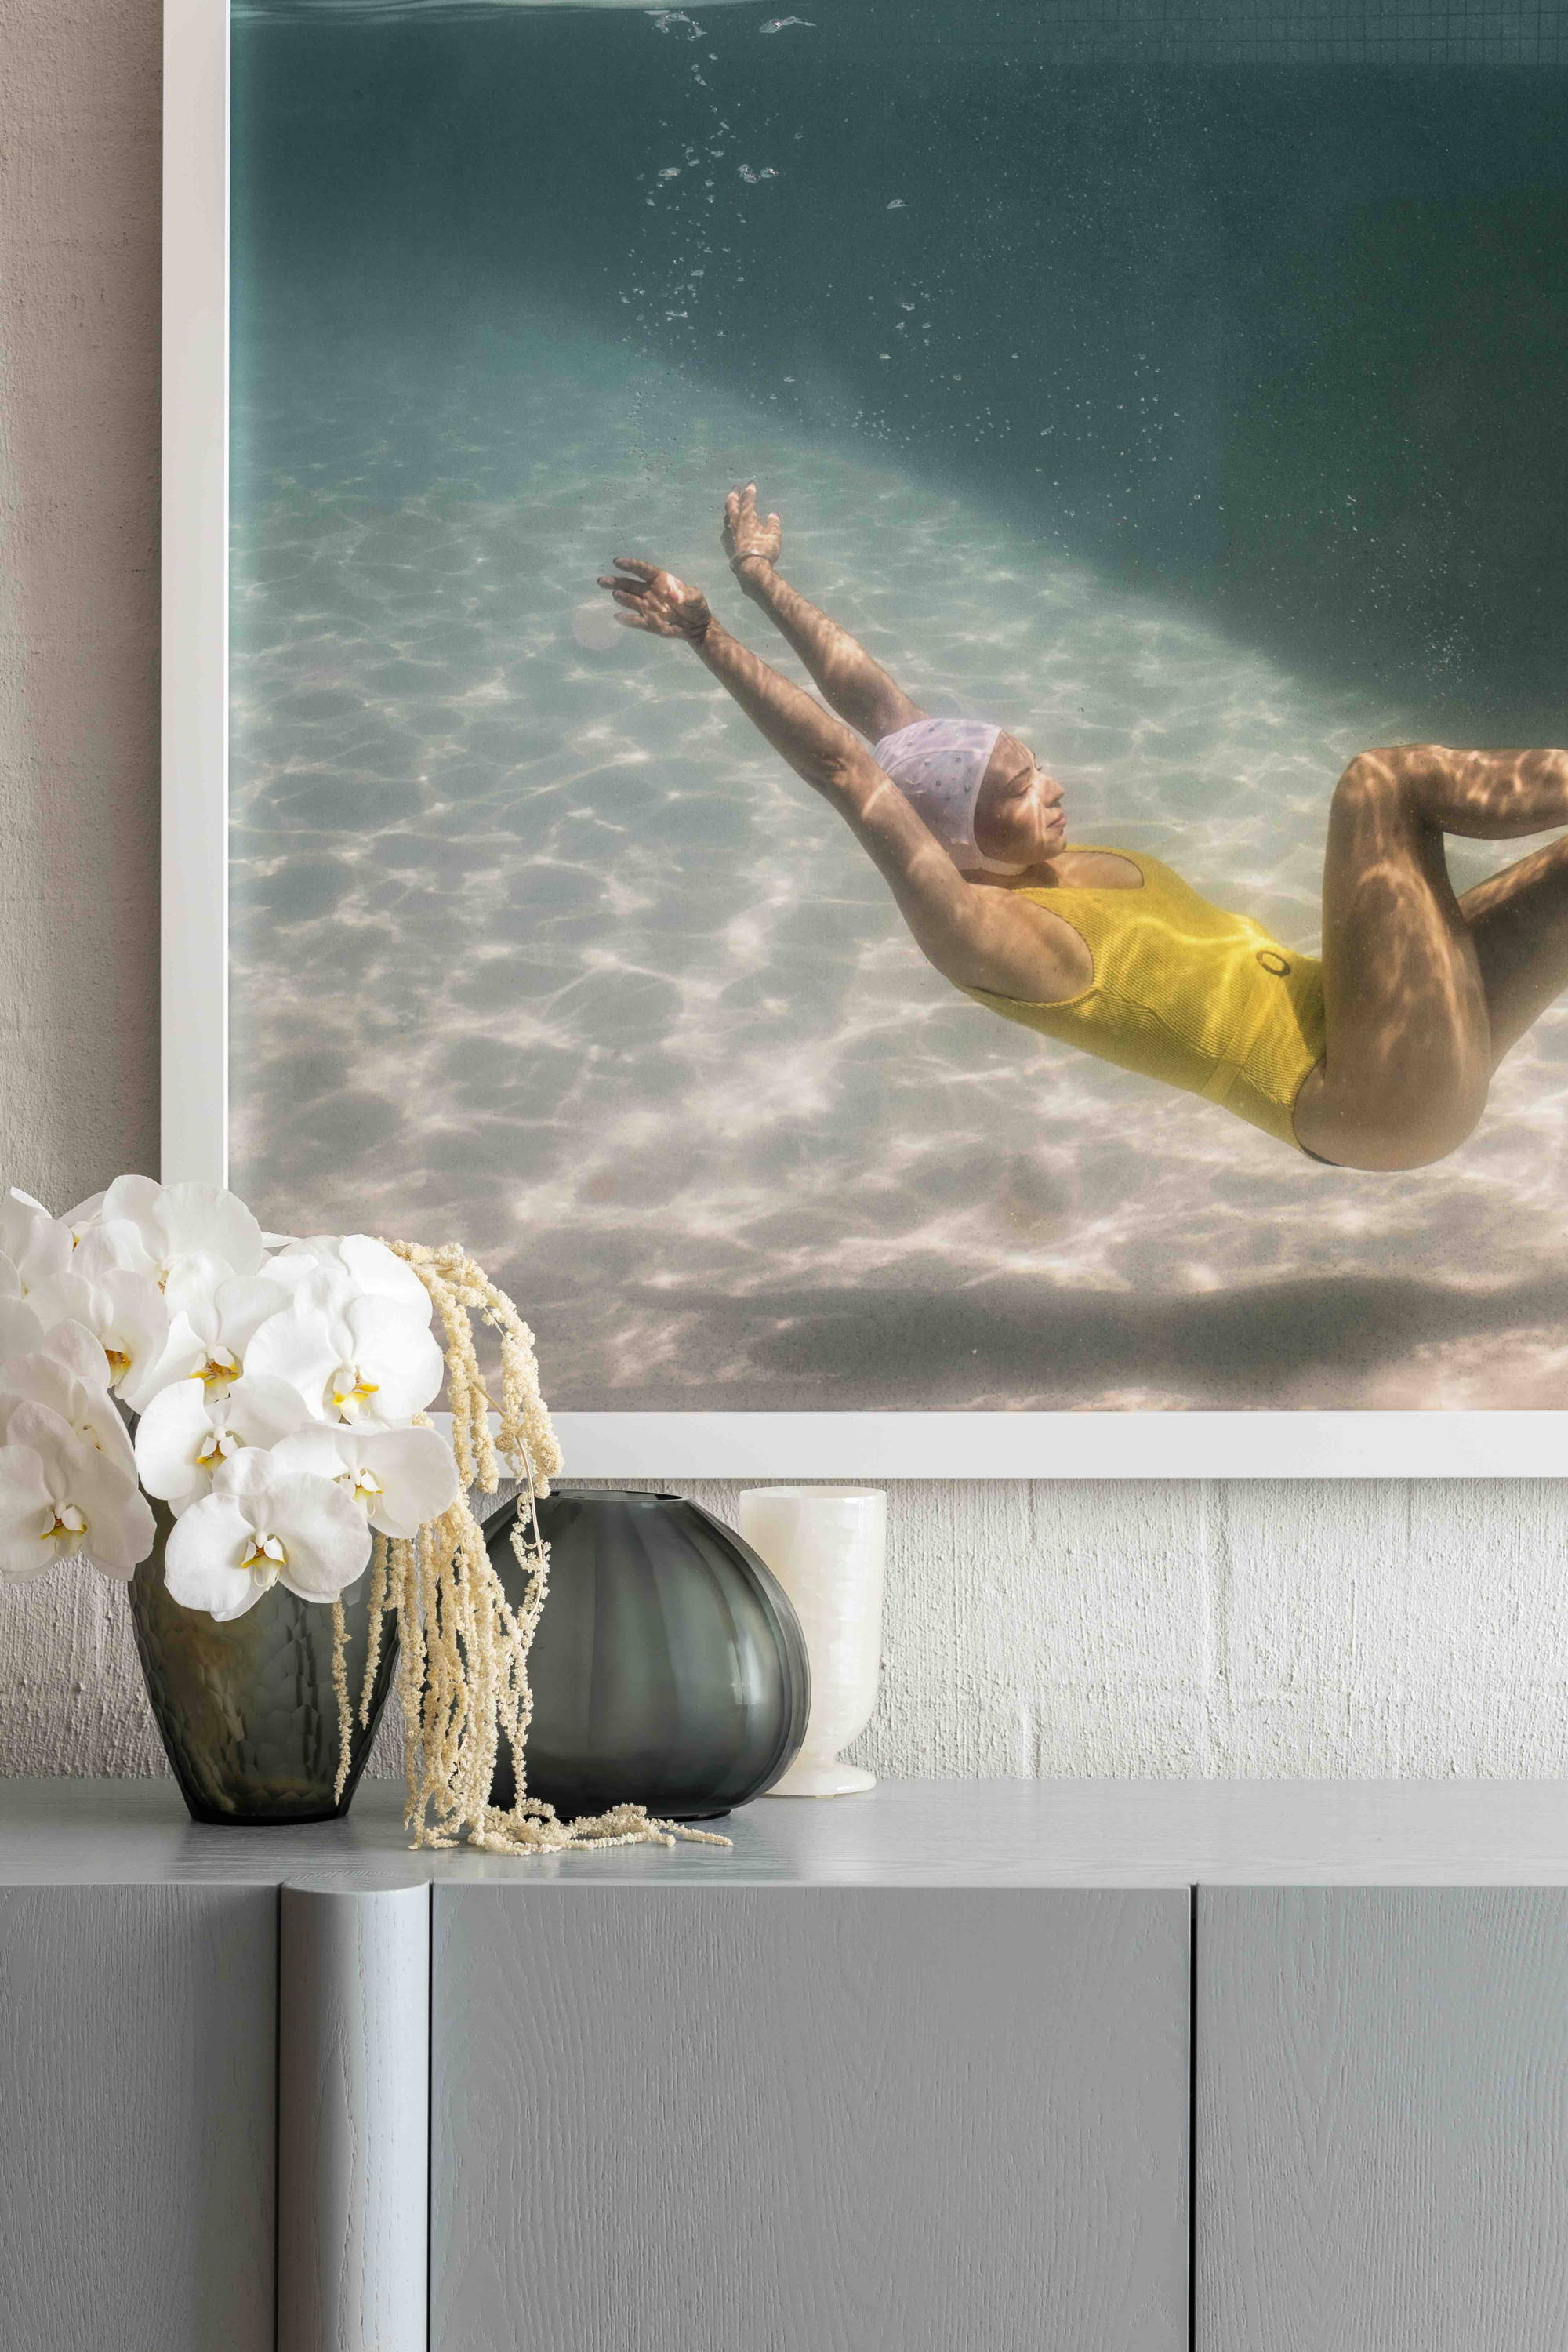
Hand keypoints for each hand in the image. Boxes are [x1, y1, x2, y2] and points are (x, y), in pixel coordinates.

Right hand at [597, 558, 712, 641]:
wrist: (696, 626)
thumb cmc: (696, 606)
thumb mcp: (696, 598)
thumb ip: (686, 595)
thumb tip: (674, 596)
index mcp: (660, 580)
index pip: (642, 570)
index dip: (630, 565)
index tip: (617, 562)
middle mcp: (649, 592)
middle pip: (629, 585)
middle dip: (616, 582)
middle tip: (601, 581)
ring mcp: (647, 608)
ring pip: (630, 601)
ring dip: (622, 598)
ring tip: (615, 595)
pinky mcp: (649, 623)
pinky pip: (636, 621)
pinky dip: (627, 620)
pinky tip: (618, 617)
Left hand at [723, 482, 781, 574]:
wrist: (750, 568)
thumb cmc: (763, 550)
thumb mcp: (774, 535)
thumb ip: (773, 523)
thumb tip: (773, 515)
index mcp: (747, 517)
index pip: (748, 499)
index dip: (749, 491)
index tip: (750, 484)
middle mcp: (736, 523)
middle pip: (731, 505)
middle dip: (733, 495)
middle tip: (734, 488)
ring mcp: (729, 534)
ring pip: (726, 517)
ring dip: (729, 510)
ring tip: (731, 507)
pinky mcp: (727, 545)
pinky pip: (725, 531)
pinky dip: (728, 526)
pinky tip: (728, 529)